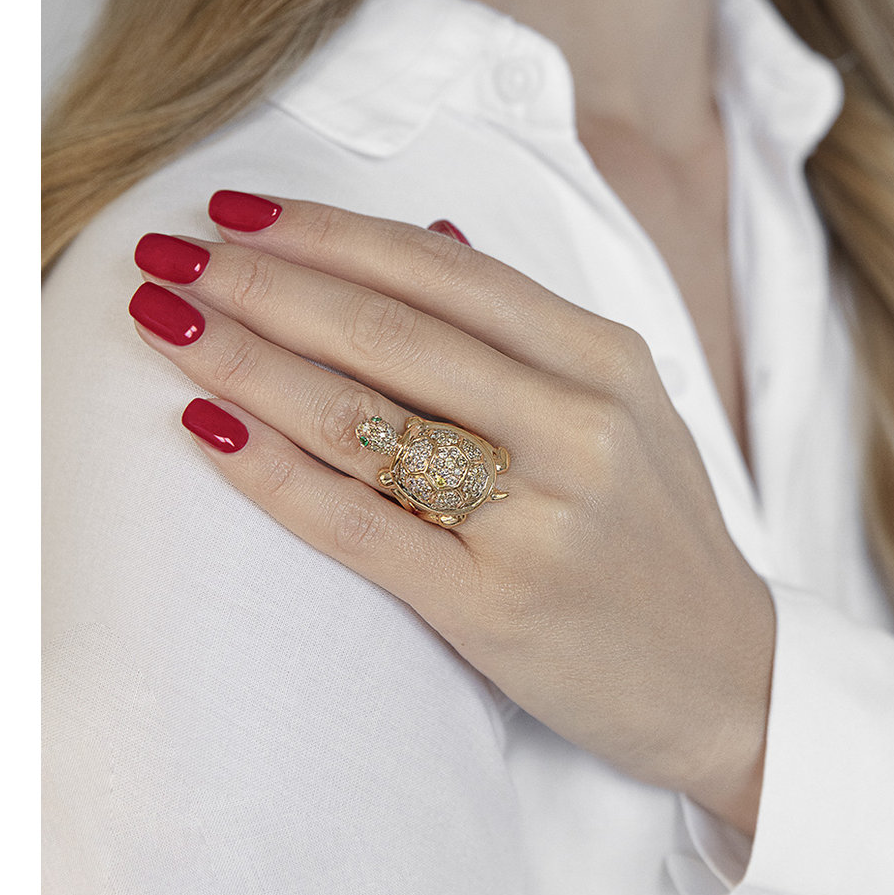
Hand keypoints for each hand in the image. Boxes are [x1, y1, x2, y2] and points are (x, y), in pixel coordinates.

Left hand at [127, 191, 775, 834]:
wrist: (729, 681)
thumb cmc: (657, 537)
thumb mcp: (627, 409)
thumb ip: (529, 328)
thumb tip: (426, 230)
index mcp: (606, 360)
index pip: (439, 268)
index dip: (325, 231)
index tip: (238, 212)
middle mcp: (575, 426)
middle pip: (384, 328)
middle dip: (259, 281)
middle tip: (167, 254)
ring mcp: (536, 518)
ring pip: (358, 415)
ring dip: (243, 358)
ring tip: (165, 322)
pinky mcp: (493, 606)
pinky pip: (355, 523)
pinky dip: (268, 469)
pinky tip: (205, 426)